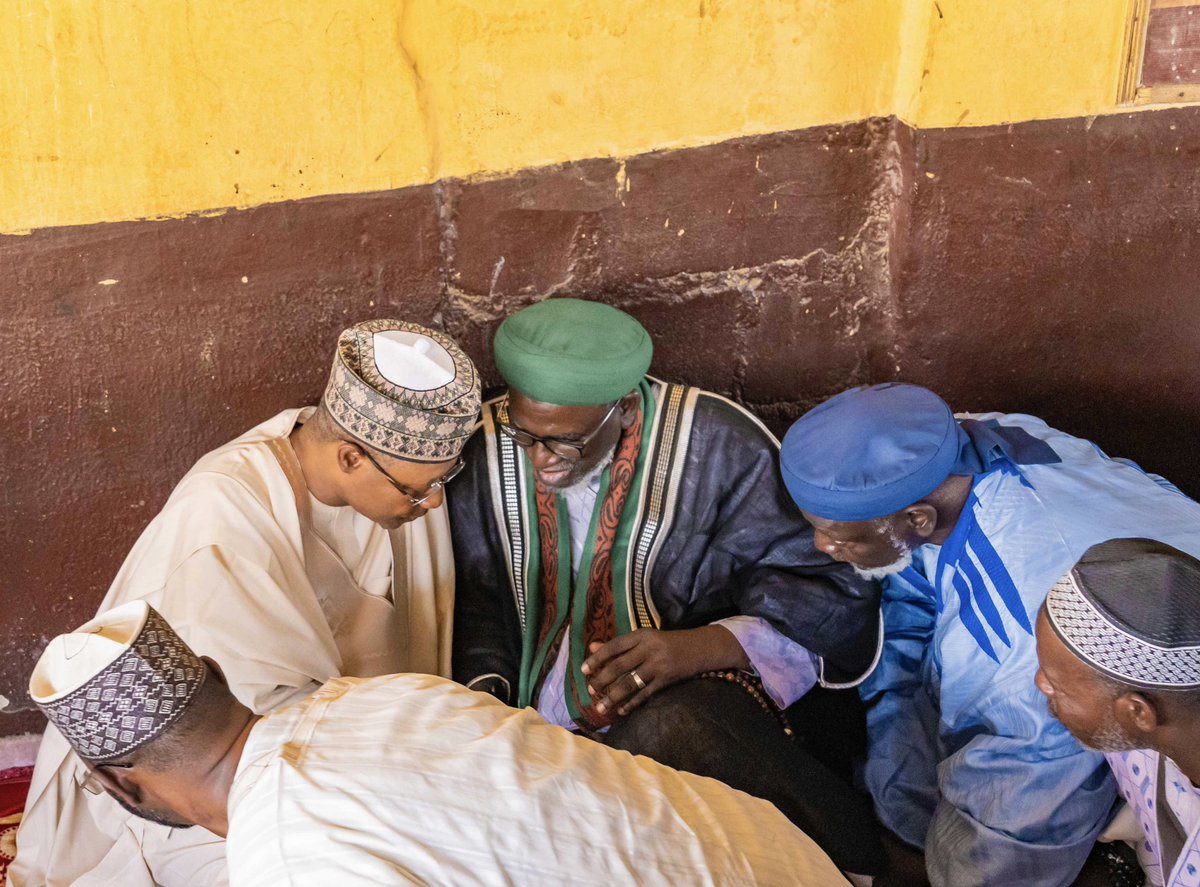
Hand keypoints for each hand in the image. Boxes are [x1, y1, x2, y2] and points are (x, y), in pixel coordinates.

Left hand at [580, 625, 748, 716]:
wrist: (700, 647)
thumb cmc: (667, 642)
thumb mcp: (644, 639)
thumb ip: (619, 645)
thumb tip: (593, 647)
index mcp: (641, 636)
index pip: (614, 647)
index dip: (597, 658)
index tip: (583, 670)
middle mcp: (649, 649)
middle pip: (620, 666)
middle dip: (602, 680)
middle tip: (589, 690)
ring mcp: (659, 665)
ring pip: (631, 683)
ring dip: (614, 696)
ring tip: (600, 707)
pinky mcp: (667, 679)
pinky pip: (646, 694)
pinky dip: (632, 703)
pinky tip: (622, 710)